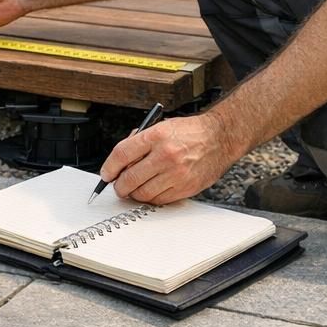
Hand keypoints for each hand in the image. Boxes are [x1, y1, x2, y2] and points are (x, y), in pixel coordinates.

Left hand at [100, 115, 238, 204]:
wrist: (220, 138)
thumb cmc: (190, 132)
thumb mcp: (160, 126)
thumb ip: (139, 141)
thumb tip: (119, 161)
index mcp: (156, 136)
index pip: (121, 155)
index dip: (109, 167)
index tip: (106, 174)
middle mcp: (166, 155)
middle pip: (130, 178)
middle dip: (119, 186)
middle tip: (118, 185)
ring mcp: (176, 173)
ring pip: (143, 193)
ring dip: (134, 194)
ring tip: (135, 188)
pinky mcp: (185, 187)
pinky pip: (159, 200)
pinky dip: (151, 198)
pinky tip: (152, 189)